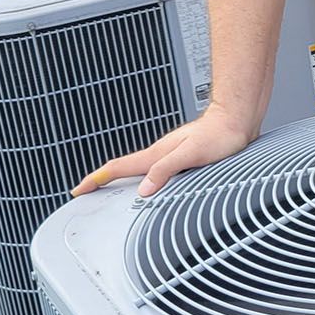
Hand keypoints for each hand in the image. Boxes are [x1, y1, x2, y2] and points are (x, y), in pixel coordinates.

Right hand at [71, 104, 257, 199]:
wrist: (235, 121)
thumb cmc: (220, 136)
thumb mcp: (191, 154)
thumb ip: (166, 170)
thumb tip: (145, 189)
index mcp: (157, 154)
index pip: (118, 167)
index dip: (96, 179)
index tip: (79, 189)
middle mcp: (159, 154)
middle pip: (122, 168)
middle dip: (100, 181)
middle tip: (86, 193)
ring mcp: (168, 155)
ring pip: (136, 169)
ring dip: (118, 179)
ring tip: (107, 191)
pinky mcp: (180, 157)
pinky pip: (152, 170)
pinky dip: (140, 178)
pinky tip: (145, 184)